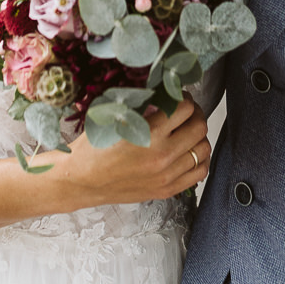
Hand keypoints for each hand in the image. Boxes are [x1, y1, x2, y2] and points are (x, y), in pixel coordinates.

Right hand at [57, 99, 210, 209]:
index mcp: (149, 134)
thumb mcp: (115, 116)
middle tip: (186, 110)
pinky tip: (189, 151)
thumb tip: (166, 93)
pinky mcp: (167, 190)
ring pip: (203, 149)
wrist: (81, 181)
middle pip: (199, 126)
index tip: (178, 96)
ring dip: (198, 135)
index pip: (184, 108)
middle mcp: (162, 156)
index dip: (184, 97)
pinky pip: (199, 172)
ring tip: (187, 130)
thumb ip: (144, 105)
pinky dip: (200, 158)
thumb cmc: (93, 147)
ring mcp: (167, 175)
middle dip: (195, 113)